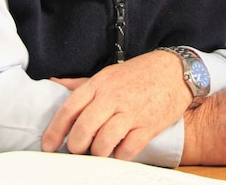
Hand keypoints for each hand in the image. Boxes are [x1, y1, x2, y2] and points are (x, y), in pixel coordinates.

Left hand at [42, 49, 191, 159]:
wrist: (177, 71)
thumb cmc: (141, 73)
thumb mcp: (109, 73)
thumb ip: (81, 83)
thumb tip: (55, 83)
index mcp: (100, 84)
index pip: (70, 108)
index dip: (55, 130)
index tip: (49, 145)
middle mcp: (113, 98)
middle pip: (84, 129)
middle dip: (77, 146)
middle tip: (79, 150)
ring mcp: (132, 113)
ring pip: (103, 142)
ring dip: (98, 152)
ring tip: (100, 150)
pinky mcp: (149, 126)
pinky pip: (127, 149)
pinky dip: (120, 155)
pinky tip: (120, 150)